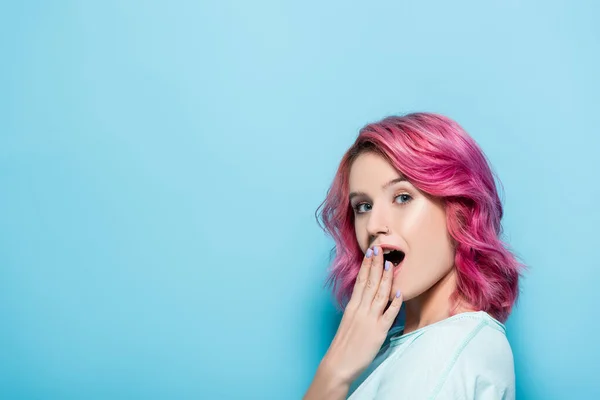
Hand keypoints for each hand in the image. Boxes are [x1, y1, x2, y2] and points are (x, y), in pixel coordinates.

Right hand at [320, 245, 403, 385]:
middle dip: (376, 265)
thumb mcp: (348, 322)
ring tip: (391, 264)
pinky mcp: (378, 331)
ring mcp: (370, 319)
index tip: (370, 253)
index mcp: (352, 307)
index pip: (361, 281)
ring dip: (386, 278)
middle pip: (370, 282)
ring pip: (379, 294)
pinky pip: (388, 314)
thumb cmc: (343, 345)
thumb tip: (365, 301)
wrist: (338, 364)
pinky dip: (394, 302)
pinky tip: (398, 291)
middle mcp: (360, 309)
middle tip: (381, 249)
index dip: (367, 266)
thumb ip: (357, 310)